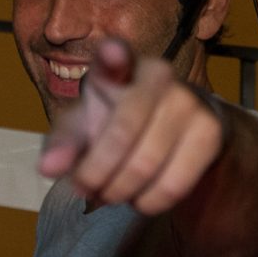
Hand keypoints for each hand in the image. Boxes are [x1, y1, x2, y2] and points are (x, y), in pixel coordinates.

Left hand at [38, 38, 225, 214]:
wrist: (170, 132)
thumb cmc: (112, 123)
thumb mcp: (80, 130)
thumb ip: (61, 145)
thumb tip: (47, 168)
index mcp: (116, 65)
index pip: (115, 55)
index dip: (113, 56)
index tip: (112, 54)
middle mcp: (156, 74)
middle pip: (121, 133)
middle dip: (95, 172)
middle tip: (84, 189)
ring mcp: (189, 101)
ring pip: (145, 164)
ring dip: (119, 192)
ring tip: (109, 194)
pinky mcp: (210, 131)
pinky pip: (174, 183)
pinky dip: (149, 201)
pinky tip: (139, 198)